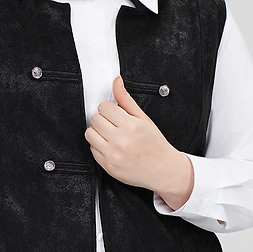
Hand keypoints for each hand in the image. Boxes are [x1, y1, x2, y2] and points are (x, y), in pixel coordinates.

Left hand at [84, 74, 189, 200]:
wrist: (163, 170)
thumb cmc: (155, 144)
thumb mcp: (144, 119)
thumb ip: (126, 99)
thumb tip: (116, 80)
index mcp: (132, 126)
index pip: (104, 107)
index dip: (109, 109)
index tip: (115, 114)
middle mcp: (121, 141)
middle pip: (95, 119)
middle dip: (103, 119)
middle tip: (114, 125)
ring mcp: (113, 154)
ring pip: (89, 133)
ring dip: (98, 132)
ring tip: (111, 135)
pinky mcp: (107, 166)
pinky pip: (92, 148)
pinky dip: (99, 146)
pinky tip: (111, 147)